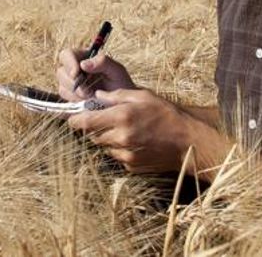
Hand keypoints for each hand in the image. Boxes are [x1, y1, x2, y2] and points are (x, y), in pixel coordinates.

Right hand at [55, 48, 135, 101]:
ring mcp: (71, 85)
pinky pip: (65, 101)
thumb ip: (103, 62)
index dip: (69, 64)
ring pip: (62, 88)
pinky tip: (86, 104)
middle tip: (88, 93)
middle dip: (73, 84)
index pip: (67, 54)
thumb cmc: (122, 84)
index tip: (76, 75)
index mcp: (84, 57)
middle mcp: (75, 69)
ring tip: (91, 98)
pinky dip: (74, 103)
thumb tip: (83, 64)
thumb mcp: (117, 70)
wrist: (123, 104)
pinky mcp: (71, 99)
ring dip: (75, 95)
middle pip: (61, 72)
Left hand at [67, 88, 196, 173]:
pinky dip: (118, 149)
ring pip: (102, 147)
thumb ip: (116, 96)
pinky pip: (115, 156)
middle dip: (93, 128)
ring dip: (106, 139)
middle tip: (104, 120)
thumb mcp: (142, 96)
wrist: (187, 141)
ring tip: (123, 130)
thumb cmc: (166, 114)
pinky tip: (133, 141)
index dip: (75, 120)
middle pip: (91, 135)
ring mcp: (125, 154)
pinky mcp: (130, 166)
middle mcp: (120, 137)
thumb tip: (97, 96)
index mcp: (121, 117)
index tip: (74, 117)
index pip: (84, 122)